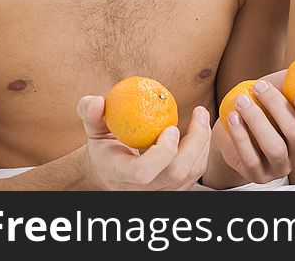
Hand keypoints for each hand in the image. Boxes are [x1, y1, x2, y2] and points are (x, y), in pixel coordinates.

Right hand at [77, 95, 210, 189]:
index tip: (171, 127)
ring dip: (203, 142)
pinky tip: (200, 129)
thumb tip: (97, 101)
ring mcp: (161, 192)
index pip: (143, 172)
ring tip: (201, 115)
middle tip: (198, 112)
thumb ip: (90, 113)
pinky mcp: (176, 190)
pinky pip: (197, 172)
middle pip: (176, 173)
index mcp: (119, 174)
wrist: (111, 173)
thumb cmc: (103, 147)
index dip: (161, 152)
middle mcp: (142, 190)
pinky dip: (203, 149)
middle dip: (194, 141)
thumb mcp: (93, 129)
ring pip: (192, 173)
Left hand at [209, 65, 294, 185]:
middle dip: (278, 108)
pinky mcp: (257, 174)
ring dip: (257, 121)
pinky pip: (251, 158)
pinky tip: (233, 118)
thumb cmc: (271, 105)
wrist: (238, 124)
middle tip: (261, 87)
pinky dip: (241, 136)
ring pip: (274, 147)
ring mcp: (280, 167)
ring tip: (243, 100)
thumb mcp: (292, 88)